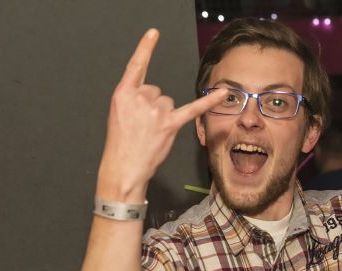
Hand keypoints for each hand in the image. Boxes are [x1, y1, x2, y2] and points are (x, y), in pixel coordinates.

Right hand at [97, 29, 227, 201]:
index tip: (154, 34)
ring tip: (152, 132)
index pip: (135, 66)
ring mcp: (155, 111)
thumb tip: (155, 98)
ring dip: (165, 116)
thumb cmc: (122, 143)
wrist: (124, 166)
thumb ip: (135, 100)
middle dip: (153, 107)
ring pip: (170, 102)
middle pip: (157, 90)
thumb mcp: (119, 114)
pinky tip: (222, 93)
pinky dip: (209, 101)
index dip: (145, 48)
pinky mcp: (170, 124)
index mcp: (123, 94)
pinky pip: (193, 108)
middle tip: (143, 125)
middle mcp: (140, 98)